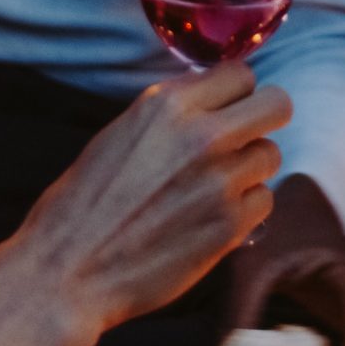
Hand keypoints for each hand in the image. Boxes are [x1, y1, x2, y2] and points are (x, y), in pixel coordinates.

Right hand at [0, 65, 290, 345]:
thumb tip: (215, 104)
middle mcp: (201, 134)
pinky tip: (211, 219)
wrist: (67, 272)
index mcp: (166, 104)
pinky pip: (264, 201)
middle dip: (263, 121)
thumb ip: (173, 115)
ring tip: (212, 189)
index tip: (227, 110)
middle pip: (277, 104)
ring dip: (249, 170)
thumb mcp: (121, 133)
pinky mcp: (230, 225)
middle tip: (242, 142)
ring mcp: (220, 180)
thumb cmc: (84, 205)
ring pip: (270, 155)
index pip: (241, 73)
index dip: (237, 94)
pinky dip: (245, 210)